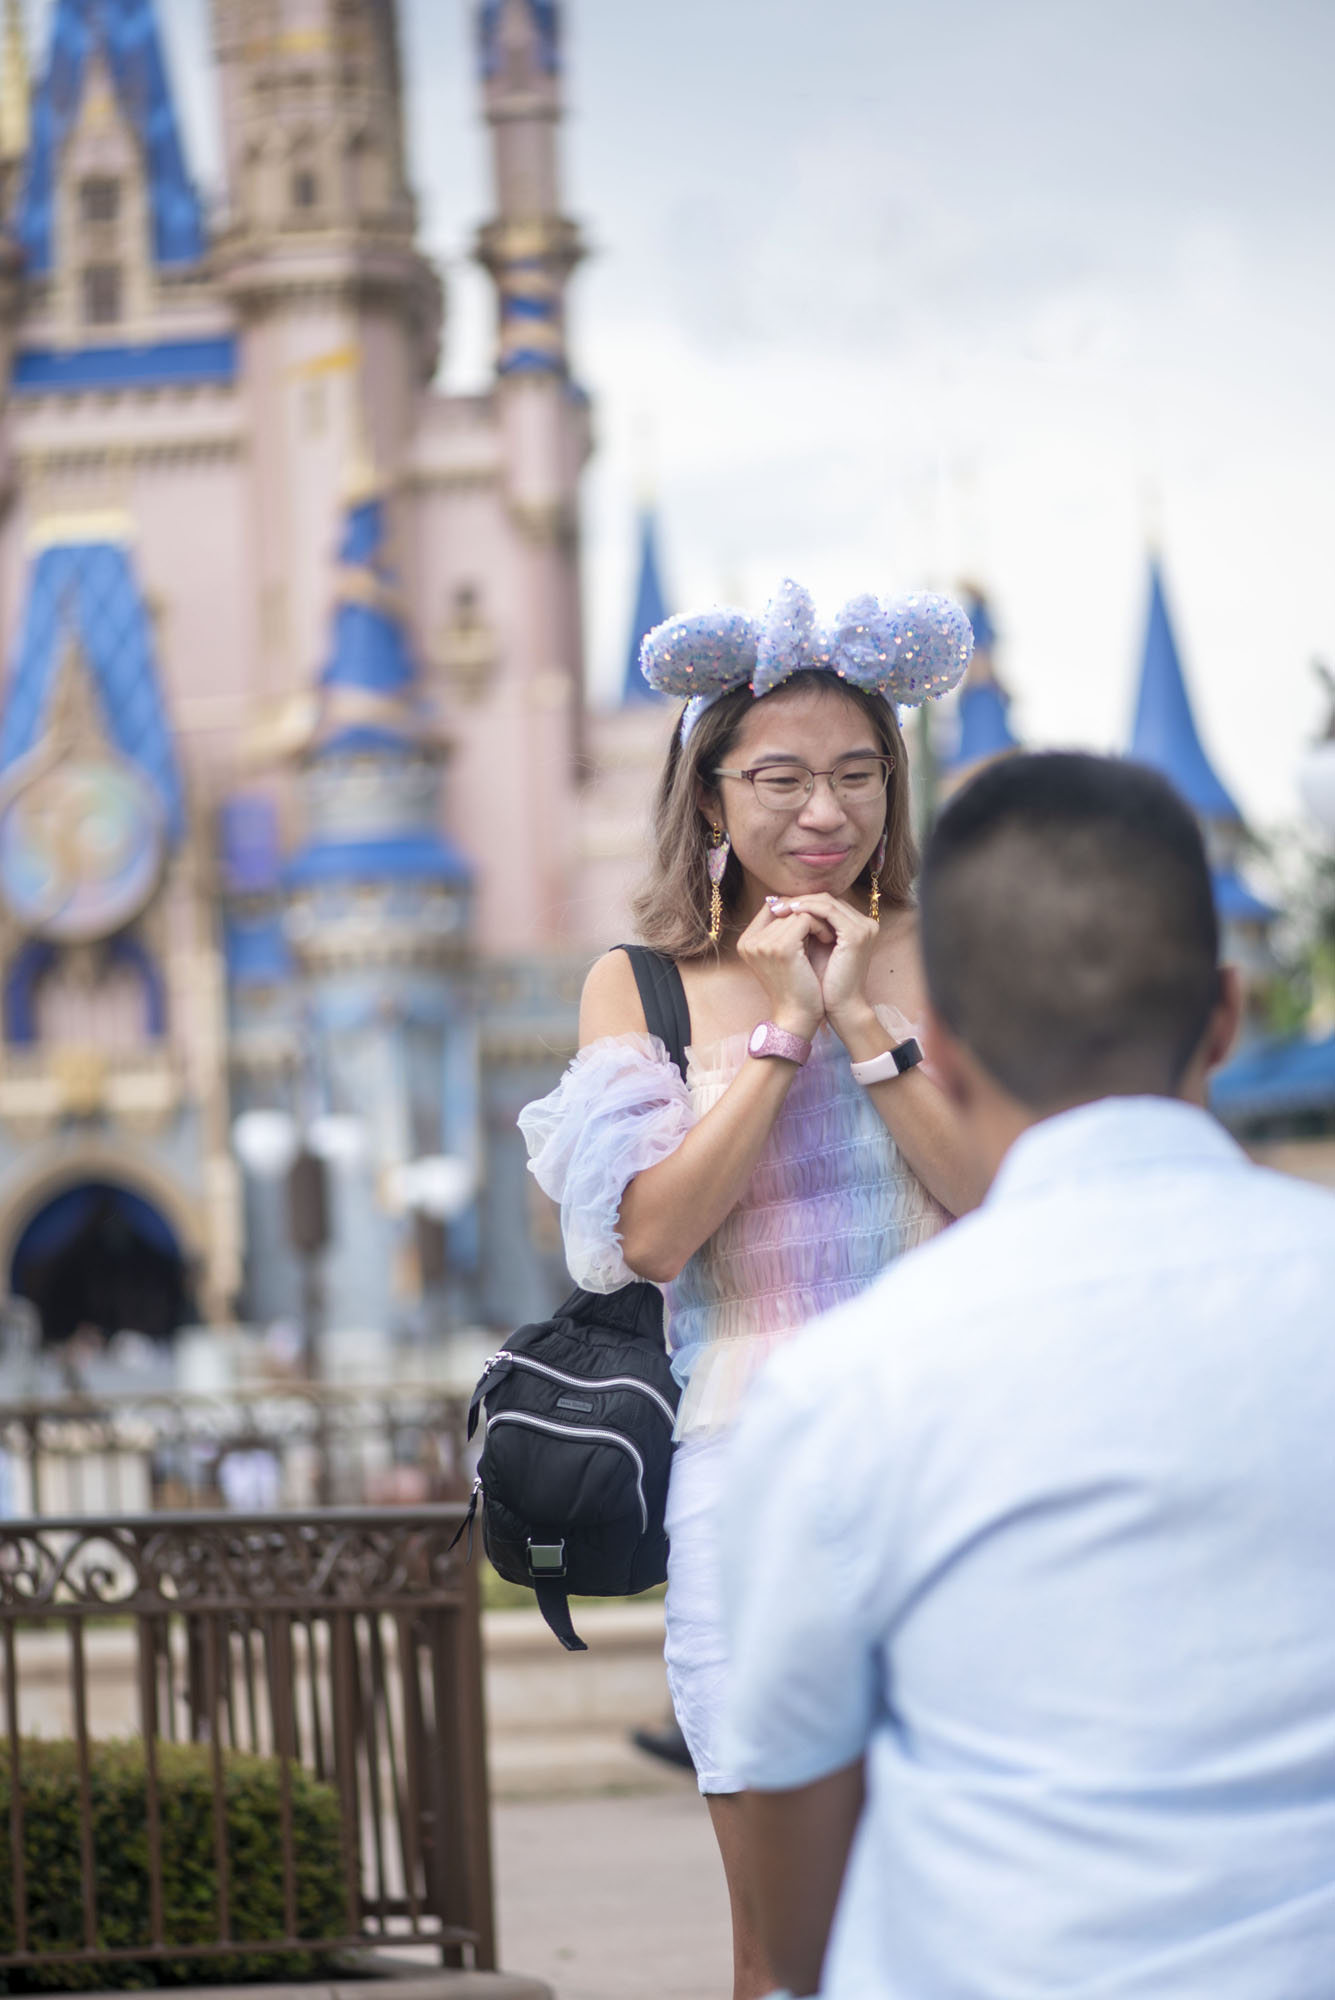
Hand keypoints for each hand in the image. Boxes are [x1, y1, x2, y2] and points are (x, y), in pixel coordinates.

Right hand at [736, 900, 830, 1038]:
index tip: (814, 924)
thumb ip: (782, 930)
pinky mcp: (781, 948)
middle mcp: (749, 941)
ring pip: (797, 911)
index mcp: (746, 942)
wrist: (798, 1016)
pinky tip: (829, 940)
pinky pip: (805, 919)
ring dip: (818, 920)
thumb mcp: (784, 955)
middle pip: (785, 907)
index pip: (772, 907)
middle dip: (809, 914)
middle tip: (826, 930)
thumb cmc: (796, 987)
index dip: (796, 910)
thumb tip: (795, 901)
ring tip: (828, 937)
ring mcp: (763, 944)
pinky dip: (821, 926)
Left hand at [765, 892, 877, 1042]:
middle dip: (798, 900)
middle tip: (774, 905)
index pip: (826, 903)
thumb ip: (805, 930)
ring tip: (779, 909)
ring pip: (826, 901)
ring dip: (800, 902)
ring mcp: (863, 927)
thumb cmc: (825, 986)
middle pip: (826, 898)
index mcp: (856, 926)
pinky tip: (791, 913)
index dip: (801, 902)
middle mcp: (864, 923)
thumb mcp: (814, 951)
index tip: (776, 907)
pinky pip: (828, 910)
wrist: (842, 1008)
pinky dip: (807, 909)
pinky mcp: (856, 934)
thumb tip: (780, 910)